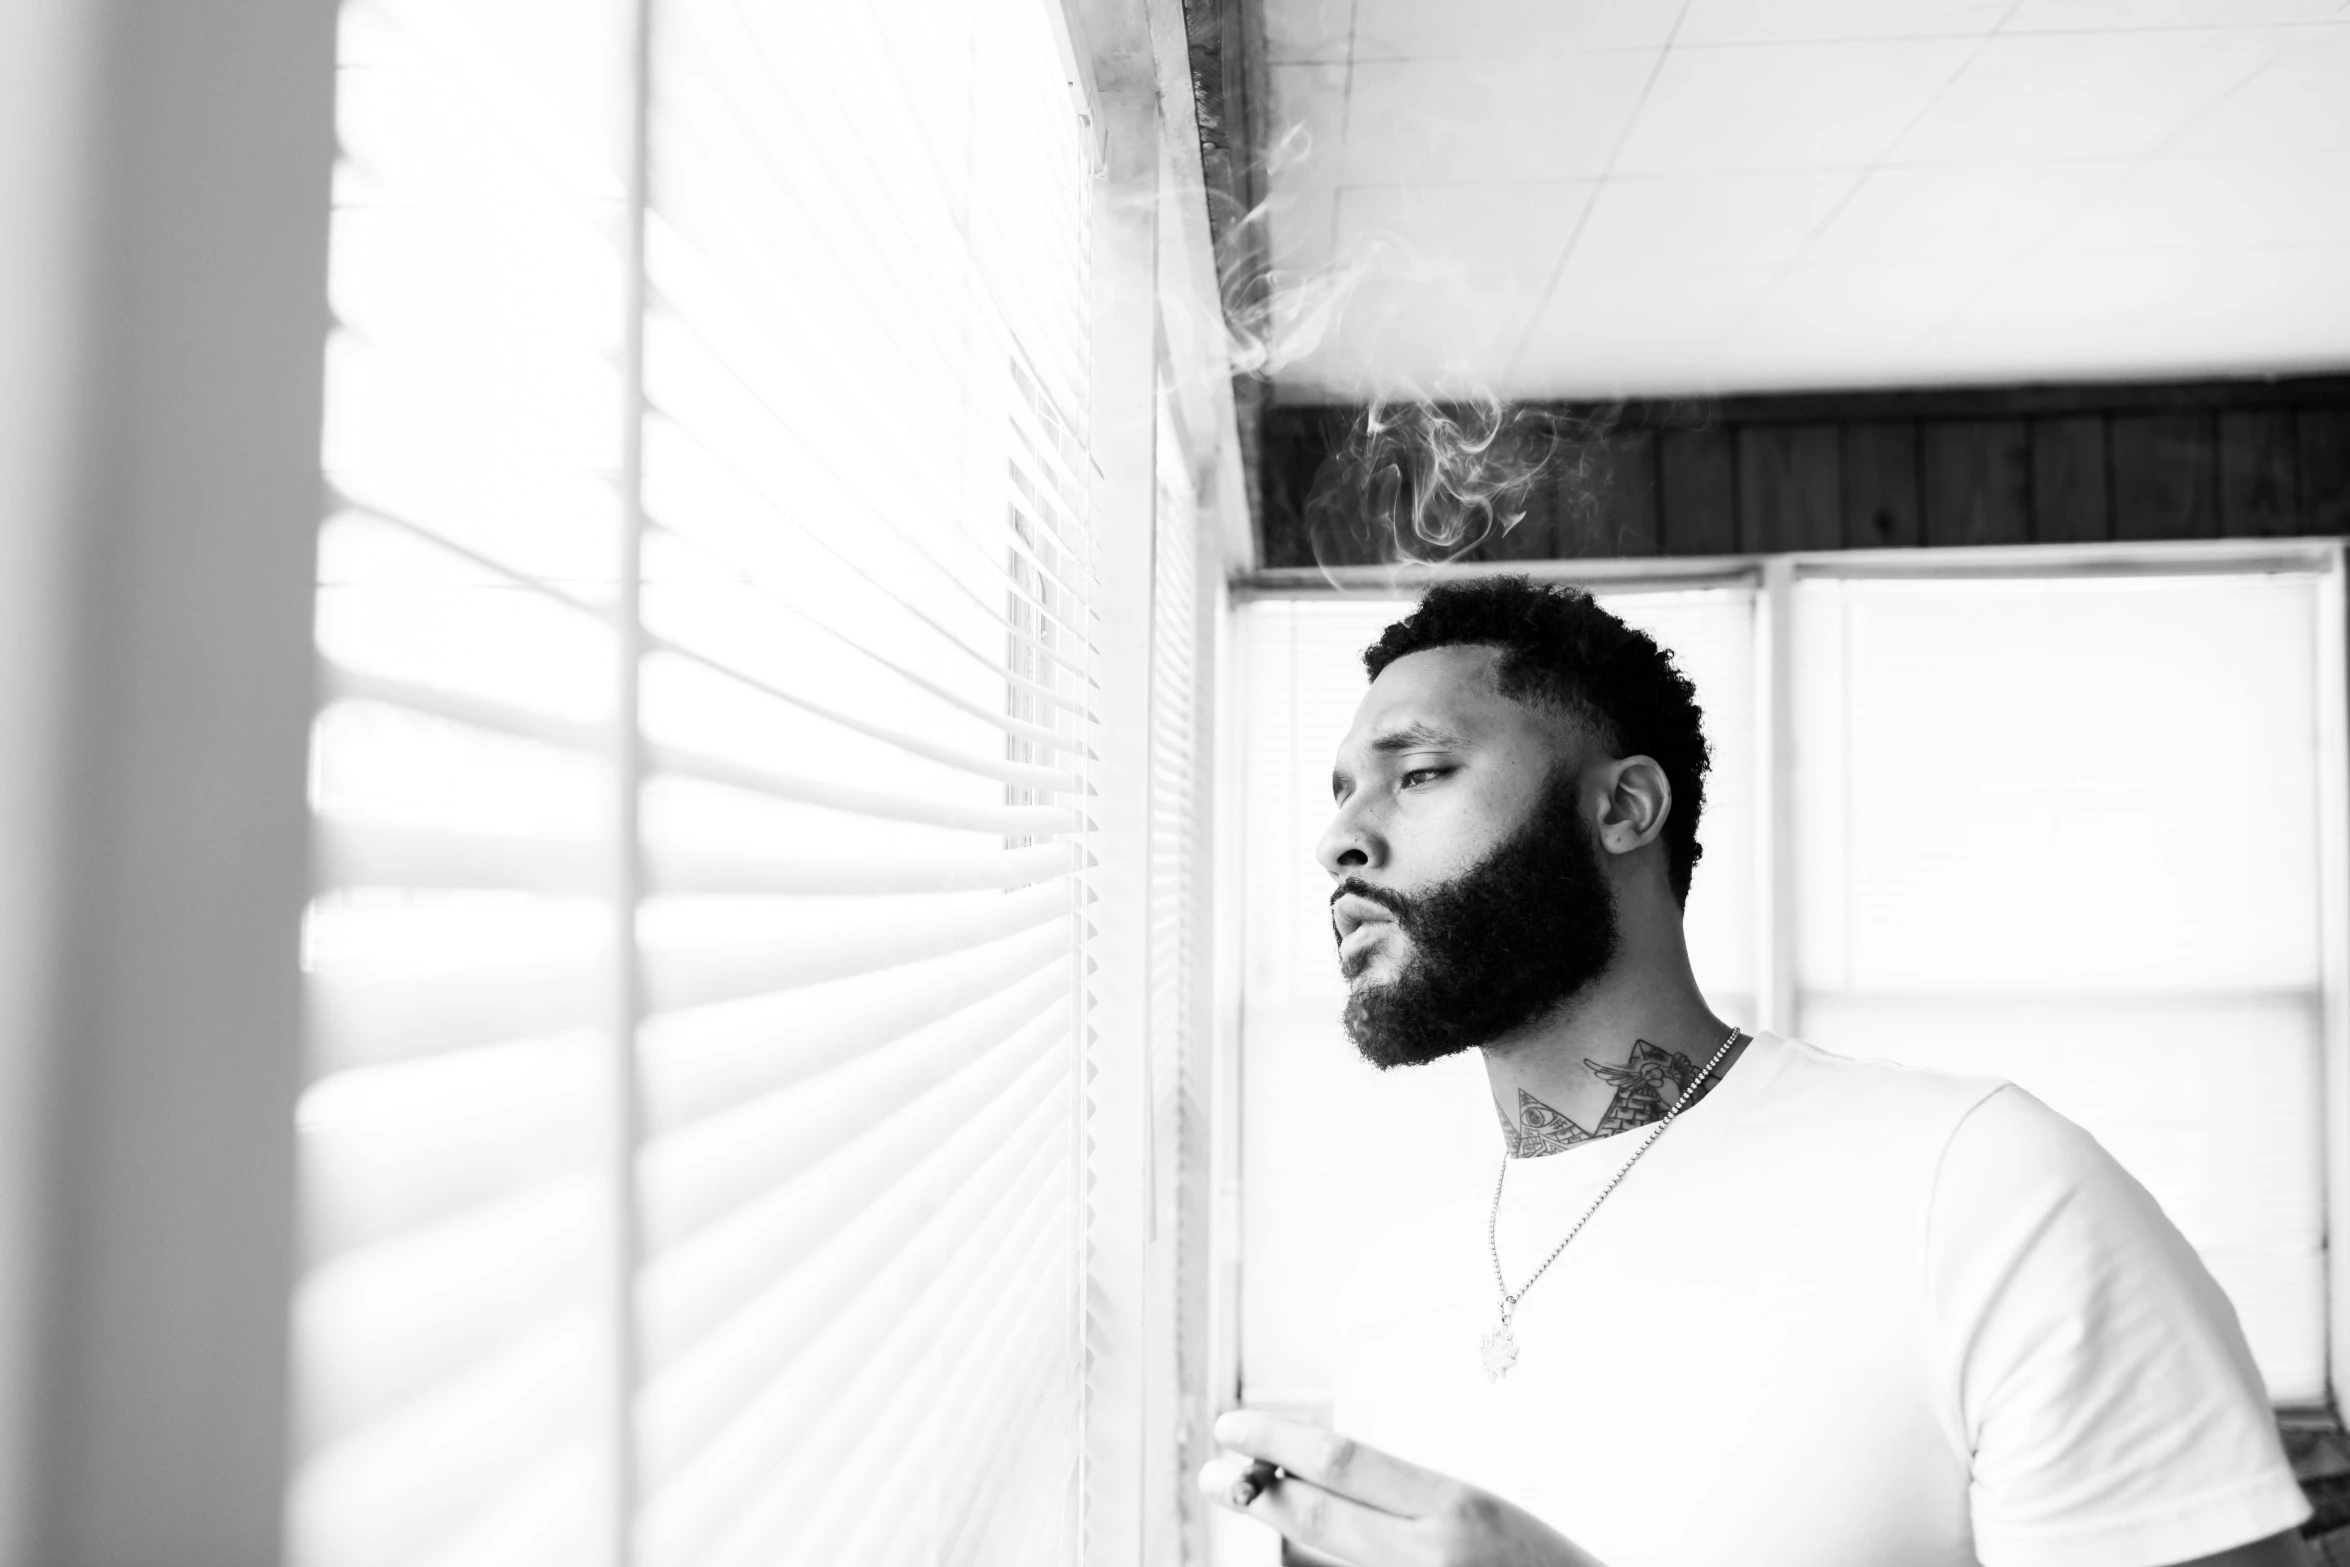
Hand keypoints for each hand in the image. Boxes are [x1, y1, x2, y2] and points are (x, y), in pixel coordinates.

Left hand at [1198, 1410, 1605, 1566]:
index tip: (1232, 1427)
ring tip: (1249, 1494)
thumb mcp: (1482, 1511)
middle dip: (1254, 1489)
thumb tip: (1322, 1472)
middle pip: (1317, 1514)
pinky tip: (1309, 1537)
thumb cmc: (1543, 1566)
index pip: (1342, 1463)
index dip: (1275, 1442)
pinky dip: (1326, 1560)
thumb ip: (1410, 1498)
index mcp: (1456, 1508)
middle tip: (1212, 1470)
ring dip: (1286, 1523)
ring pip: (1328, 1556)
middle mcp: (1431, 1555)